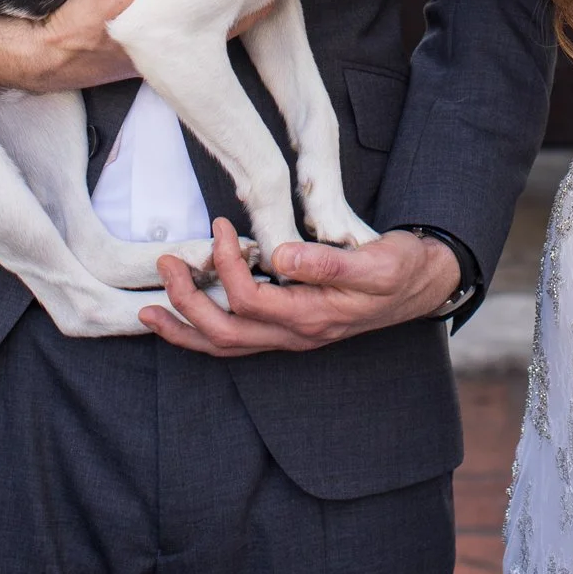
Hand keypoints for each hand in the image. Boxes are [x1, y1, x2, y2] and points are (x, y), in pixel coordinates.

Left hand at [142, 217, 460, 353]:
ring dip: (185, 328)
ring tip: (150, 308)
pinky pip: (236, 342)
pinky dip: (202, 334)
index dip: (226, 266)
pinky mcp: (289, 328)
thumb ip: (328, 263)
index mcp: (312, 317)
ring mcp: (290, 337)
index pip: (250, 302)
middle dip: (186, 302)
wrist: (421, 285)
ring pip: (225, 347)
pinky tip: (184, 319)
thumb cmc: (399, 270)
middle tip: (166, 262)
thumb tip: (281, 256)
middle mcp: (295, 336)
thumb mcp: (374, 262)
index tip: (221, 226)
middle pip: (225, 334)